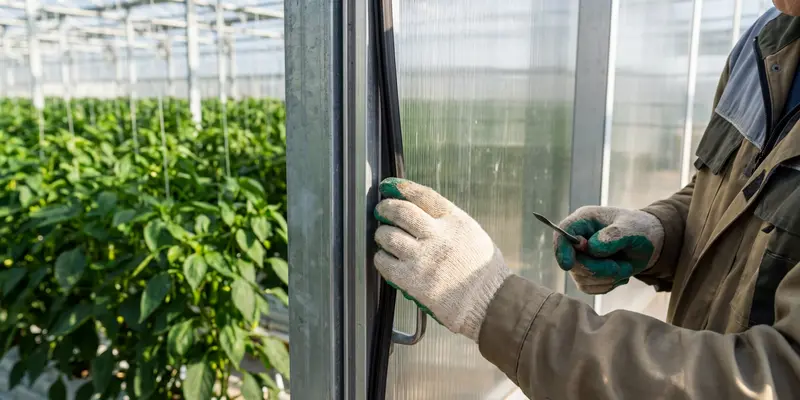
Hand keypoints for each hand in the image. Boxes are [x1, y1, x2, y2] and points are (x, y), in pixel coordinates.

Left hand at [373, 178, 510, 341]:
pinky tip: (385, 259)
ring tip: (383, 236)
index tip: (390, 187)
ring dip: (381, 233)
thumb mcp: (473, 235)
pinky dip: (381, 258)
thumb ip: (449, 223)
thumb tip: (423, 212)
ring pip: (388, 235)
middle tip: (381, 210)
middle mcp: (438, 236)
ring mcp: (423, 258)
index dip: (402, 188)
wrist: (490, 303)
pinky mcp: (412, 280)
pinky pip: (384, 262)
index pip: (423, 196)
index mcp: (455, 221)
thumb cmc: (485, 272)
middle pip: (401, 211)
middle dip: (385, 208)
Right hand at [554, 206, 663, 294]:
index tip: (568, 265)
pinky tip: (619, 275)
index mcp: (583, 220)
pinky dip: (607, 285)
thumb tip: (592, 247)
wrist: (649, 244)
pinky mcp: (586, 274)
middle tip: (620, 266)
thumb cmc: (639, 229)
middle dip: (598, 269)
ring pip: (581, 278)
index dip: (561, 250)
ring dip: (607, 278)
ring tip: (625, 267)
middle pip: (573, 262)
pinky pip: (589, 288)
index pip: (562, 233)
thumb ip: (613, 235)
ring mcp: (580, 258)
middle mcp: (577, 239)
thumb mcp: (632, 228)